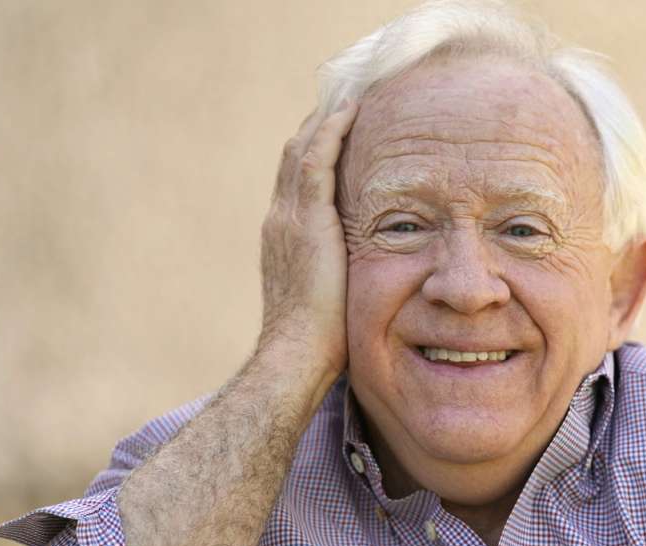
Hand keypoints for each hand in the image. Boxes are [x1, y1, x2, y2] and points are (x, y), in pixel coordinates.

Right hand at [258, 101, 358, 373]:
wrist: (296, 354)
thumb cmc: (320, 341)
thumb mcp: (329, 297)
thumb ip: (340, 273)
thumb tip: (364, 275)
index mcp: (285, 236)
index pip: (299, 179)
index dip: (317, 148)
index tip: (338, 126)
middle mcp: (280, 219)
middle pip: (297, 154)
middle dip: (319, 123)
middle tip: (345, 95)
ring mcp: (289, 217)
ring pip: (304, 149)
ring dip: (326, 117)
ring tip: (350, 91)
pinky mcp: (307, 220)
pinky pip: (317, 161)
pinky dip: (331, 132)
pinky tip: (351, 111)